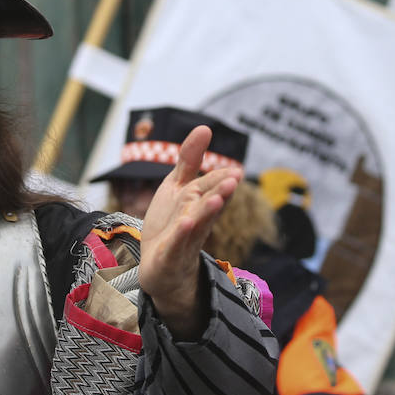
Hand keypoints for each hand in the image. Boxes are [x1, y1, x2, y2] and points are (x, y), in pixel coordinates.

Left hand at [139, 125, 241, 339]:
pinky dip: (180, 236)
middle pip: (208, 205)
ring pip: (197, 225)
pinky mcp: (170, 257)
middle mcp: (195, 221)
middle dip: (220, 193)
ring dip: (206, 212)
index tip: (235, 172)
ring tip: (217, 199)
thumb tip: (205, 127)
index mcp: (198, 203)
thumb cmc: (171, 224)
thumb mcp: (177, 187)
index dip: (220, 180)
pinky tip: (185, 224)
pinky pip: (176, 246)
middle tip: (233, 180)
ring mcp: (184, 240)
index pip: (210, 188)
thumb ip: (189, 160)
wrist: (160, 268)